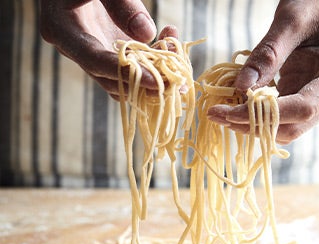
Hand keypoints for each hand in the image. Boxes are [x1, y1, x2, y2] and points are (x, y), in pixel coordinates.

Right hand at [40, 0, 176, 99]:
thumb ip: (120, 3)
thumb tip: (147, 34)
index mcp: (63, 30)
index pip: (94, 61)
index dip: (126, 74)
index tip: (157, 83)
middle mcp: (76, 49)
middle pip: (111, 78)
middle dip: (145, 83)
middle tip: (177, 80)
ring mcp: (94, 51)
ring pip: (124, 78)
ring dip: (153, 75)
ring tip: (178, 60)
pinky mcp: (109, 49)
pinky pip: (131, 65)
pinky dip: (153, 61)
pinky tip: (171, 42)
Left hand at [207, 0, 318, 143]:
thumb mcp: (291, 20)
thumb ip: (267, 55)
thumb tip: (240, 87)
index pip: (303, 108)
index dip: (263, 115)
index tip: (228, 114)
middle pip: (293, 126)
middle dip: (252, 125)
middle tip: (217, 115)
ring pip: (287, 128)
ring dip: (253, 125)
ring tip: (222, 113)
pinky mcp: (309, 98)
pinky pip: (282, 116)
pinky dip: (258, 116)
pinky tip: (236, 107)